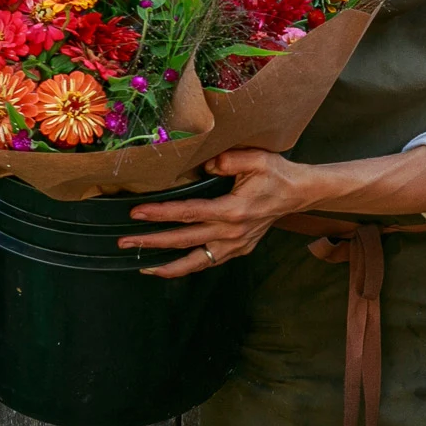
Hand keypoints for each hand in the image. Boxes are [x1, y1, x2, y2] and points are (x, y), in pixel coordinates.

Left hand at [118, 149, 319, 278]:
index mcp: (233, 210)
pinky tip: (171, 266)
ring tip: (142, 267)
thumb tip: (204, 165)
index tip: (137, 213)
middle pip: (183, 241)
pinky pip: (208, 262)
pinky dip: (188, 266)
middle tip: (125, 241)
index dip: (161, 214)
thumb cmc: (277, 173)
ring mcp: (235, 245)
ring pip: (196, 262)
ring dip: (167, 266)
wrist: (300, 193)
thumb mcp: (257, 158)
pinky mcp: (239, 249)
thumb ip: (229, 160)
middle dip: (151, 242)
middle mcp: (232, 233)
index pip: (188, 213)